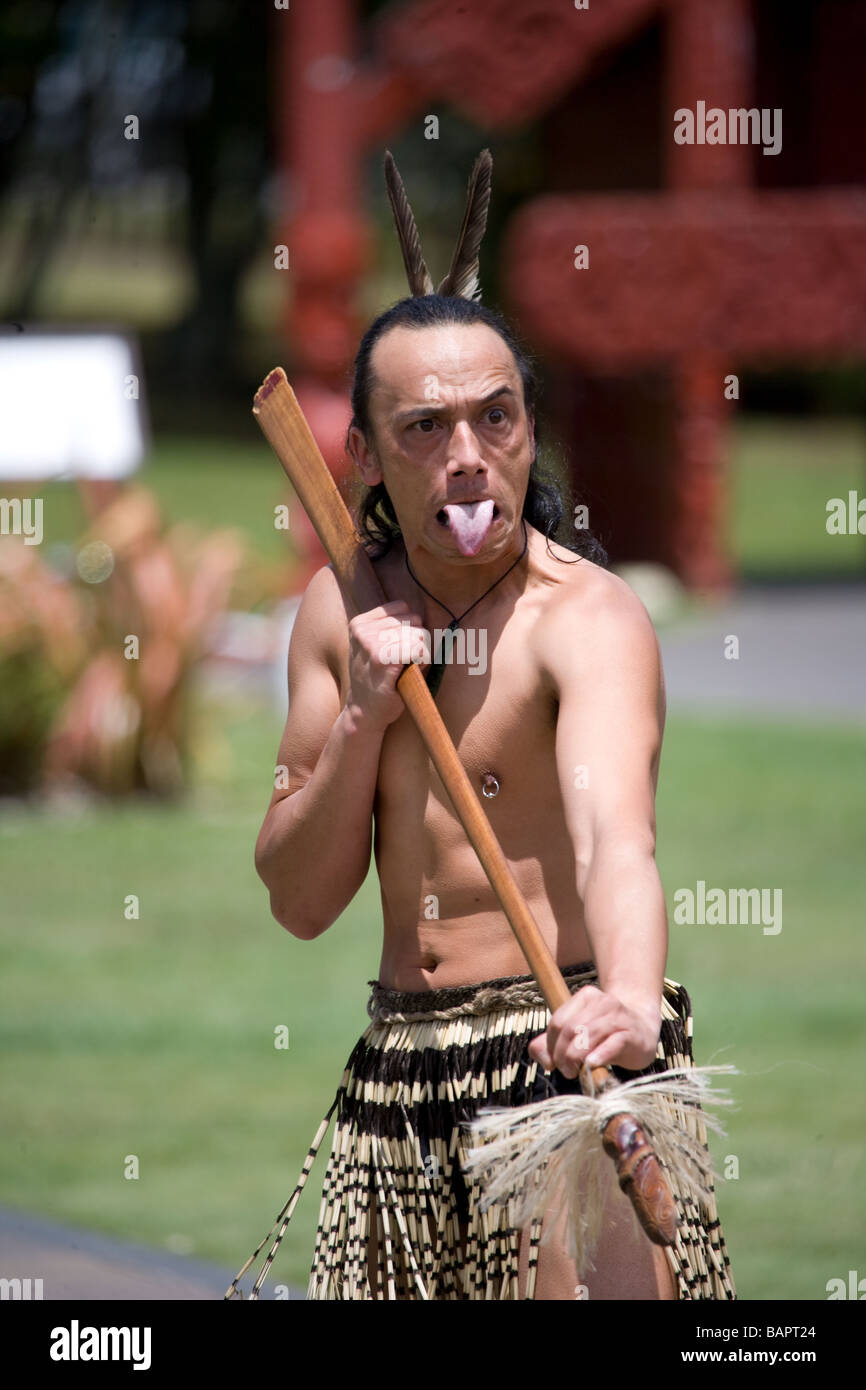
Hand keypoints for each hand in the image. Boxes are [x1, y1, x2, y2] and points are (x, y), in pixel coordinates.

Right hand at [346, 600, 430, 730]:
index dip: (408, 629)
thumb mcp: (373, 647)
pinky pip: (418, 649)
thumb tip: (420, 615)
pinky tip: (409, 673)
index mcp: (360, 623)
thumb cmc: (375, 679)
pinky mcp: (382, 660)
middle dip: (416, 641)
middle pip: (414, 620)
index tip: (397, 649)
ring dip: (419, 653)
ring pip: (419, 634)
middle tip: (401, 663)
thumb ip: (392, 628)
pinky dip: (422, 661)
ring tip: (403, 669)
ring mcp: (371, 644)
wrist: (363, 712)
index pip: (403, 608)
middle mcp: (363, 630)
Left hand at [527, 985, 660, 1075]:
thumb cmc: (606, 1035)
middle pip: (570, 1029)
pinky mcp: (631, 1034)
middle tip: (566, 1071)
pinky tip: (592, 1064)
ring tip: (577, 1072)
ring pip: (588, 1035)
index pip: (558, 1022)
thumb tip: (544, 1060)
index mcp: (585, 998)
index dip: (551, 1045)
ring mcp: (618, 1016)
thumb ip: (553, 1044)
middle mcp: (601, 1002)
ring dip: (576, 1058)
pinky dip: (599, 1055)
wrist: (644, 1029)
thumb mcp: (578, 1035)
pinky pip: (612, 1043)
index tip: (554, 1063)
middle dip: (562, 1054)